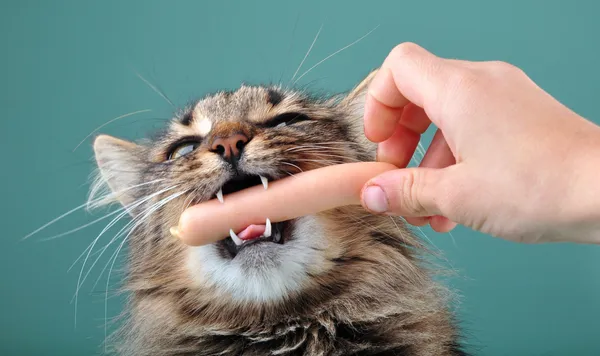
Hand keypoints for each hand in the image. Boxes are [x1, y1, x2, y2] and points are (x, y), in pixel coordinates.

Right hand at [361, 43, 599, 242]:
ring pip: (447, 118)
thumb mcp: (455, 195)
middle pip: (419, 95)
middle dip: (401, 140)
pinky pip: (475, 129)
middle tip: (398, 179)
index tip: (379, 142)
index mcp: (458, 88)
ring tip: (427, 208)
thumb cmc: (539, 186)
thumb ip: (404, 191)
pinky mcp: (523, 117)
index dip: (378, 103)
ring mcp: (506, 97)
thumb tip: (371, 194)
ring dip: (428, 162)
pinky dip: (456, 160)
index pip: (398, 67)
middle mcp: (482, 82)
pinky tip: (455, 205)